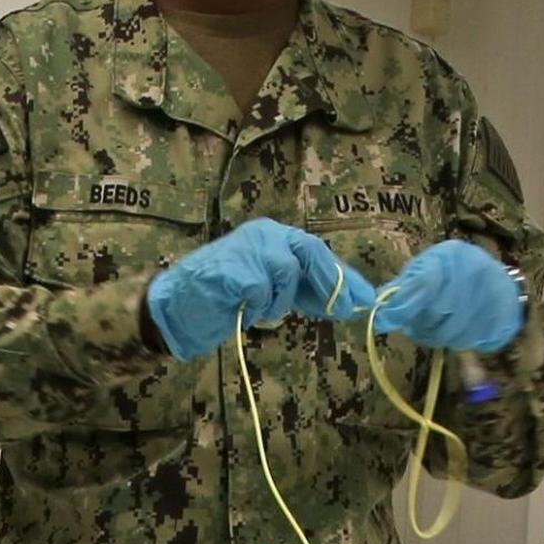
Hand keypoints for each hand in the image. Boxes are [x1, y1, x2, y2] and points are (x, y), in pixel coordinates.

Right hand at [147, 218, 373, 359]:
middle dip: (331, 282)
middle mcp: (264, 234)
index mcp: (273, 236)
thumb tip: (345, 301)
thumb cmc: (224, 299)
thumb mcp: (270, 291)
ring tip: (260, 310)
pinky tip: (243, 309)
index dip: (342, 276)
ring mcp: (249, 247)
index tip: (366, 298)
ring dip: (279, 301)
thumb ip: (301, 290)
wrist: (178, 306)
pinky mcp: (236, 267)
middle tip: (346, 309)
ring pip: (288, 272)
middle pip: (311, 251)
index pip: (316, 252)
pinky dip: (258, 307)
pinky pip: (264, 291)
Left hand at [373, 240, 522, 352]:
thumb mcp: (424, 271)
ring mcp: (493, 290)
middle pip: (440, 310)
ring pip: (457, 329)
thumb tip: (381, 314)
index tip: (386, 322)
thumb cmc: (449, 274)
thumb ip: (402, 290)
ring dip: (438, 337)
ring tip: (432, 332)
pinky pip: (475, 338)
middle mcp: (474, 268)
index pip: (423, 284)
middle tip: (414, 330)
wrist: (493, 278)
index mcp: (450, 254)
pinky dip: (459, 342)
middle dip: (422, 326)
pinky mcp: (504, 312)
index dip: (402, 308)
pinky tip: (454, 335)